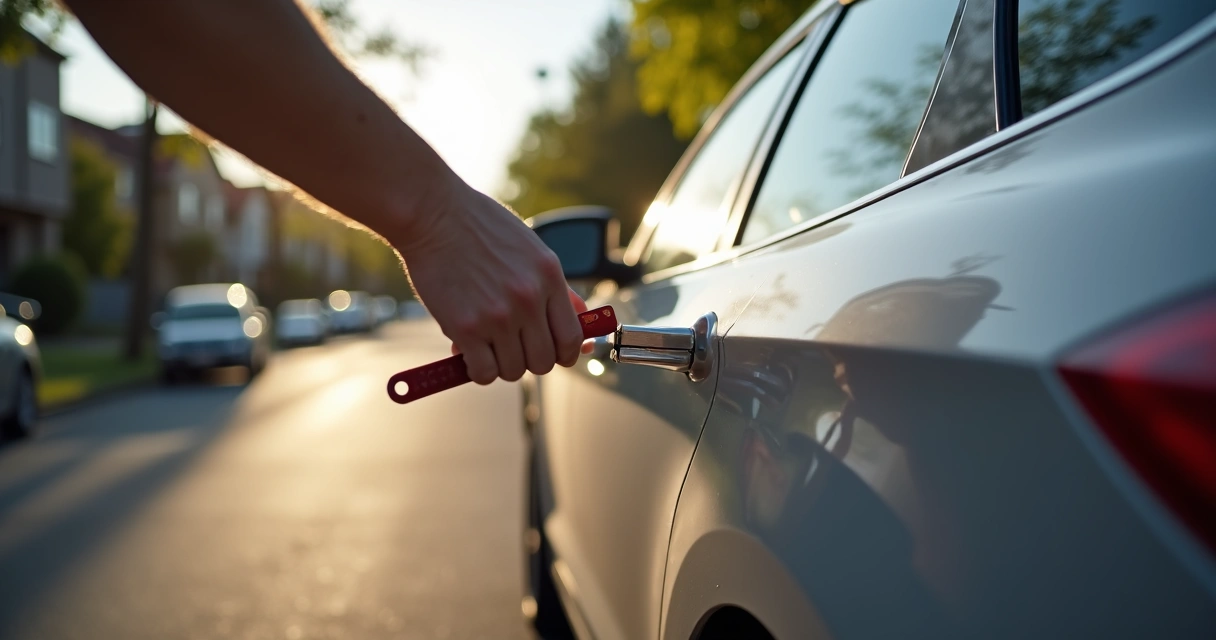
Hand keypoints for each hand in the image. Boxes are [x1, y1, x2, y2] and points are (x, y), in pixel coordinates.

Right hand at [394, 177, 583, 384]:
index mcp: (548, 276)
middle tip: (512, 347)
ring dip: (500, 364)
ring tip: (486, 344)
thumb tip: (580, 318)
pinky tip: (469, 352)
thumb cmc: (478, 226)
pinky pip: (483, 372)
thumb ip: (555, 287)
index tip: (553, 354)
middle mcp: (528, 298)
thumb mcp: (530, 248)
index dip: (565, 354)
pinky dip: (477, 370)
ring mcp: (497, 315)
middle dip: (529, 360)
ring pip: (513, 370)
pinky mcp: (465, 327)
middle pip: (544, 361)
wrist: (432, 212)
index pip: (572, 337)